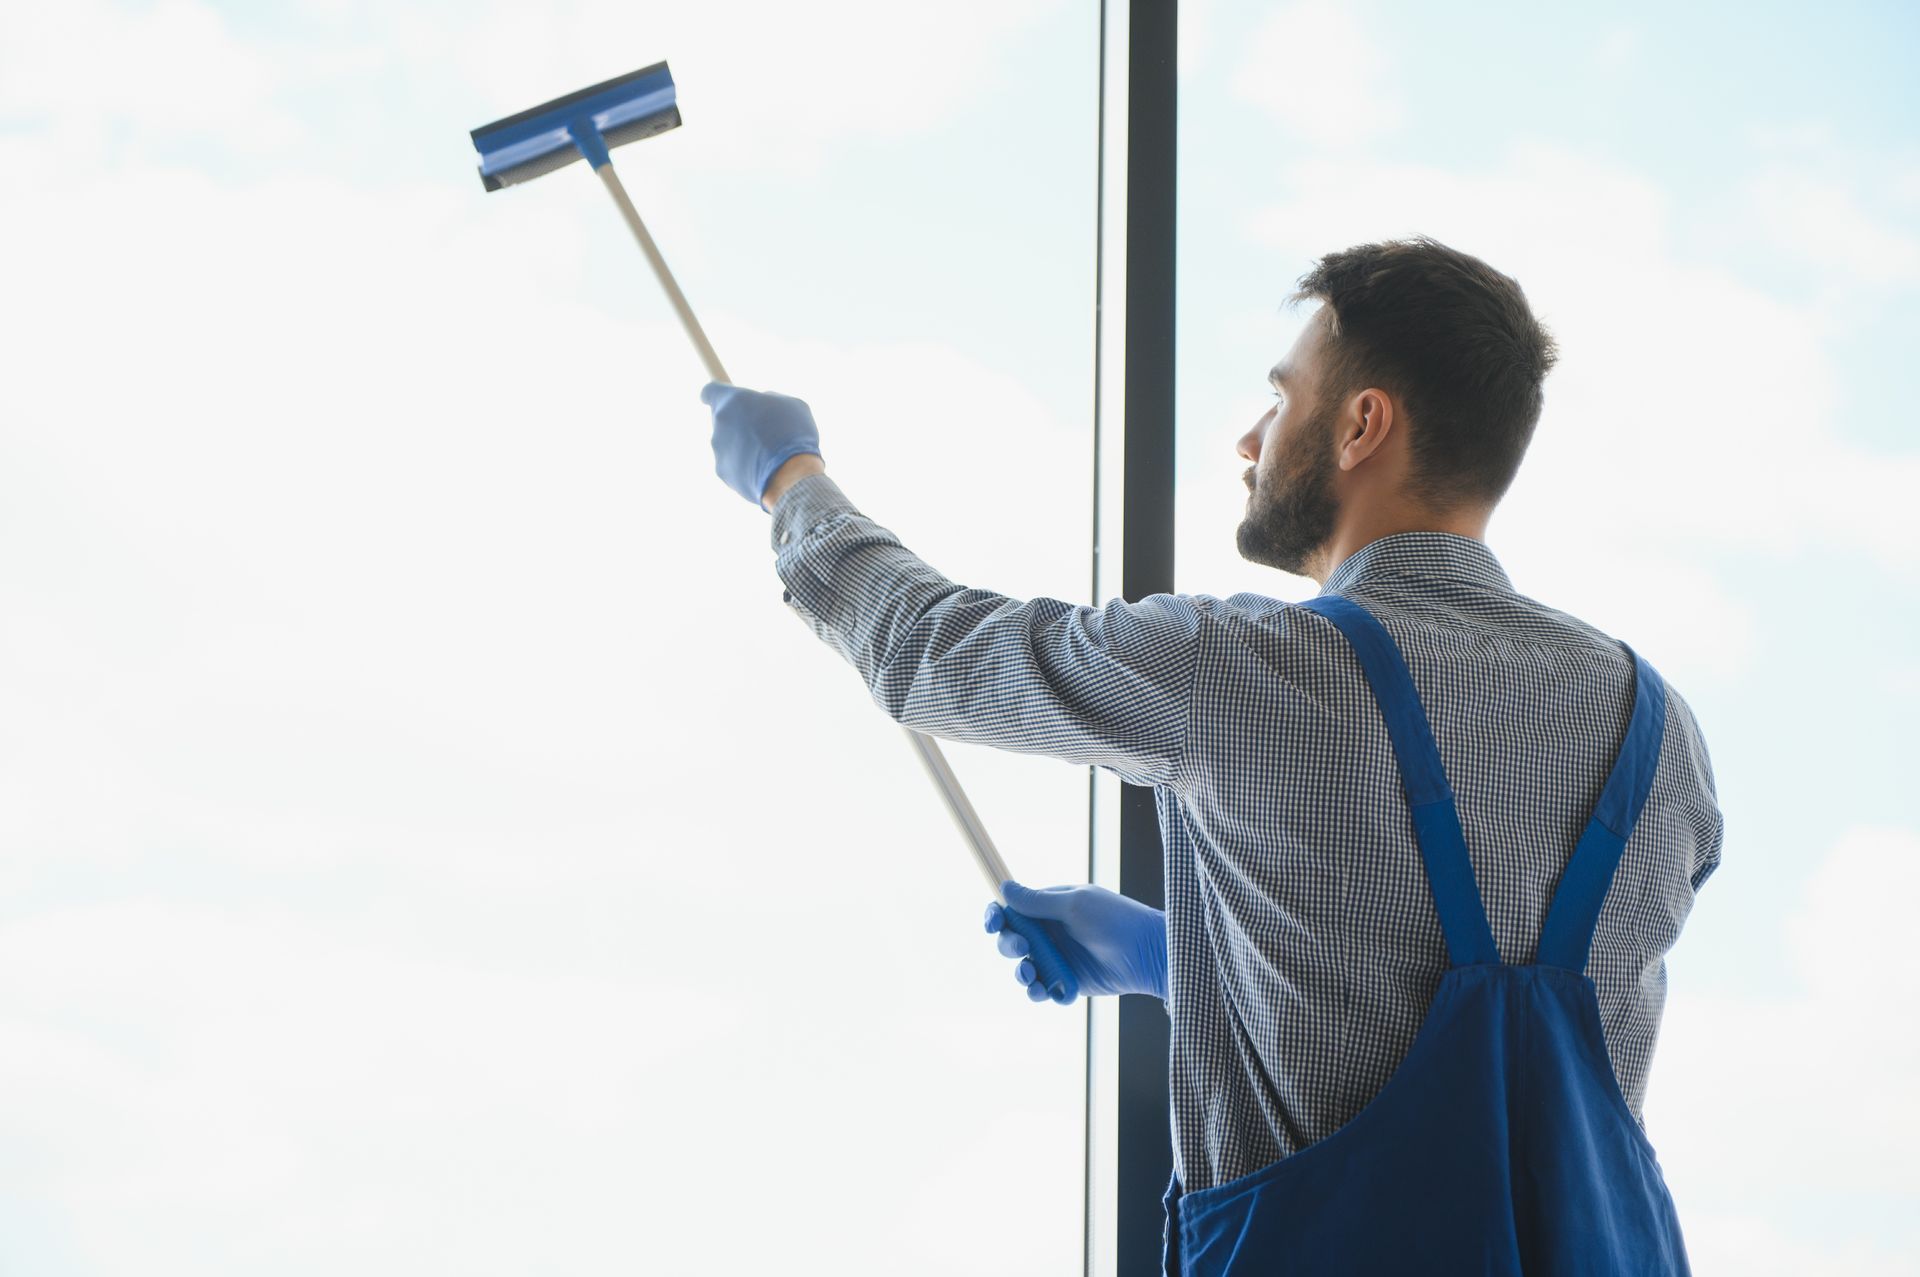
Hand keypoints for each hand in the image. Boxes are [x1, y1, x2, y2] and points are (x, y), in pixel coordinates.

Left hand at [702, 381, 823, 509]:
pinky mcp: (723, 473)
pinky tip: (766, 471)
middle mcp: (718, 424)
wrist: (789, 475)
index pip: (710, 390)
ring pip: (729, 444)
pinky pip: (734, 465)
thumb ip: (770, 400)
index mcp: (731, 400)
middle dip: (741, 423)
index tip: (725, 395)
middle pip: (724, 419)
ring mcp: (718, 451)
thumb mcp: (791, 404)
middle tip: (766, 431)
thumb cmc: (792, 434)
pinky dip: (746, 466)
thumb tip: (762, 405)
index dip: (717, 392)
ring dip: (745, 446)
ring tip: (771, 455)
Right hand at [984, 880, 1167, 1003]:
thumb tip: (1004, 887)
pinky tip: (1044, 991)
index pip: (1012, 909)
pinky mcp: (1067, 982)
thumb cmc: (1115, 920)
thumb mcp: (1075, 904)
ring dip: (1020, 973)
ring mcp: (1059, 958)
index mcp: (1049, 907)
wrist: (1149, 953)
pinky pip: (1042, 990)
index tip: (994, 923)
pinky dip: (1038, 992)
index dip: (996, 916)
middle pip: (1011, 940)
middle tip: (1024, 949)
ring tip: (1031, 976)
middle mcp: (1050, 933)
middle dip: (1009, 946)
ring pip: (1023, 968)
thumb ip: (1037, 900)